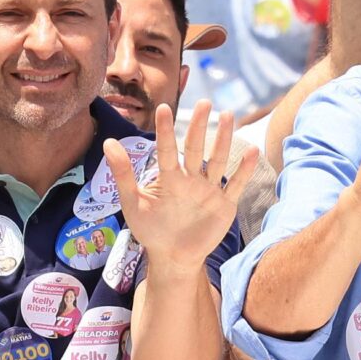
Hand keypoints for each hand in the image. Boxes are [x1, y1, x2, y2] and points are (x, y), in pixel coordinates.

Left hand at [111, 103, 255, 264]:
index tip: (164, 108)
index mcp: (170, 178)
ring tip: (228, 115)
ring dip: (223, 139)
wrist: (173, 257)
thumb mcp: (133, 202)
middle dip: (199, 126)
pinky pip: (236, 184)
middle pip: (196, 149)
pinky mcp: (225, 205)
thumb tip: (108, 142)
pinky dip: (244, 169)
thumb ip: (123, 174)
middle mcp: (191, 179)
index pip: (168, 150)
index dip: (166, 131)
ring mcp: (209, 191)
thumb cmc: (150, 230)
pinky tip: (251, 150)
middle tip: (203, 102)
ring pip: (218, 160)